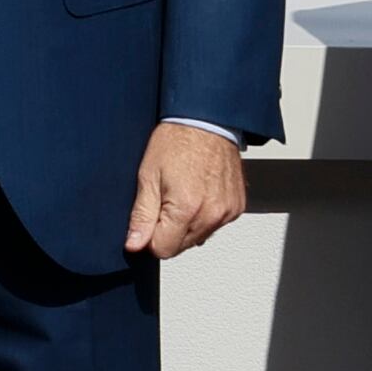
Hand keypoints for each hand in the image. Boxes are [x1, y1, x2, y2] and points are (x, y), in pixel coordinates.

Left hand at [128, 124, 249, 259]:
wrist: (208, 120)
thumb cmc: (178, 140)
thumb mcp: (148, 176)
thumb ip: (142, 215)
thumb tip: (135, 244)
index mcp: (187, 209)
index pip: (163, 250)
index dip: (150, 236)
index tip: (150, 216)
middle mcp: (211, 214)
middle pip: (181, 247)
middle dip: (168, 230)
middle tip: (166, 198)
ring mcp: (227, 212)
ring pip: (198, 238)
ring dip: (187, 224)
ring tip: (183, 193)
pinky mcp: (236, 207)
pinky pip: (214, 225)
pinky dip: (204, 215)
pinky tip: (198, 193)